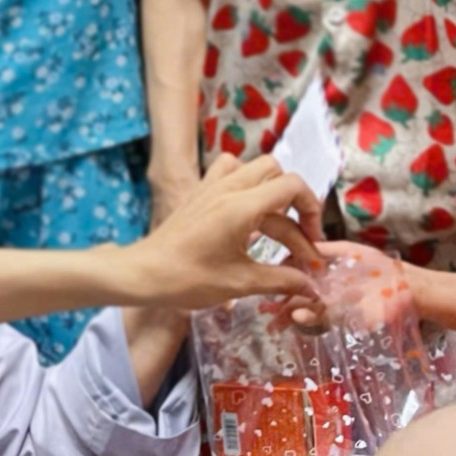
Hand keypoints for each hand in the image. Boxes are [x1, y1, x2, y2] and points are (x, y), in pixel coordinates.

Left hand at [125, 156, 324, 309]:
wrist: (142, 274)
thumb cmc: (187, 279)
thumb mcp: (240, 283)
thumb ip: (281, 280)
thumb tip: (311, 286)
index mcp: (241, 206)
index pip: (293, 186)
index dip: (312, 211)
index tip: (312, 242)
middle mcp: (228, 188)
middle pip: (278, 173)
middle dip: (296, 203)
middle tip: (299, 236)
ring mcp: (211, 187)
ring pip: (255, 170)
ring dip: (272, 191)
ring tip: (275, 223)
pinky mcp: (200, 193)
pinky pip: (229, 172)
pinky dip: (245, 185)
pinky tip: (246, 212)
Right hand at [277, 241, 415, 333]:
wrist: (412, 292)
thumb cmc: (384, 269)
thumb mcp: (352, 252)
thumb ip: (325, 251)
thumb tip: (298, 250)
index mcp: (327, 266)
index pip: (297, 268)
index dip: (283, 272)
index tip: (269, 275)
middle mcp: (327, 286)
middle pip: (298, 291)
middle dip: (280, 300)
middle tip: (265, 309)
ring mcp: (334, 303)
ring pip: (306, 307)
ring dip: (289, 313)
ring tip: (275, 321)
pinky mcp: (344, 318)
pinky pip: (321, 318)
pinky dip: (308, 318)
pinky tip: (298, 319)